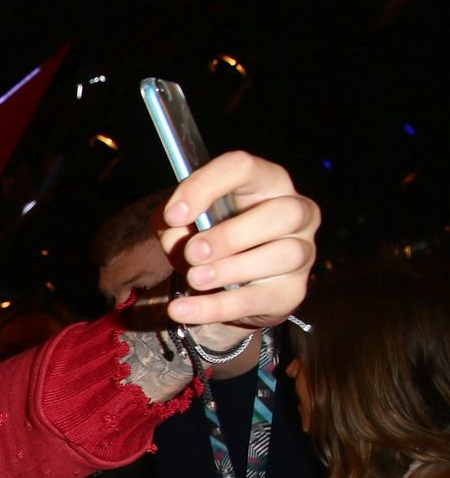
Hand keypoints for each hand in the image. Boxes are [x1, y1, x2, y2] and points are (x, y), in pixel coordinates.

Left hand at [159, 152, 319, 339]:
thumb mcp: (185, 225)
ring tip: (195, 279)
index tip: (174, 215)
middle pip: (280, 213)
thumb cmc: (210, 241)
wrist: (228, 289)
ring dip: (231, 269)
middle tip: (193, 251)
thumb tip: (174, 227)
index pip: (243, 168)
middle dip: (231, 234)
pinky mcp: (291, 291)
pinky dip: (216, 306)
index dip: (207, 187)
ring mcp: (302, 251)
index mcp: (267, 183)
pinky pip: (257, 299)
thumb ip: (174, 222)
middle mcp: (297, 212)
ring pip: (282, 255)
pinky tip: (183, 309)